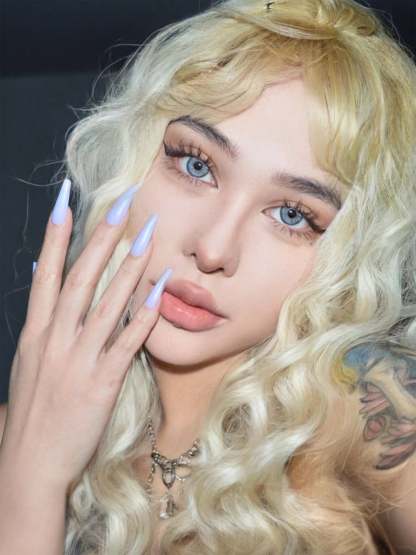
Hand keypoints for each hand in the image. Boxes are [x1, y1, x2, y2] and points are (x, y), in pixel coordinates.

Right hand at [0, 180, 170, 492]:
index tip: (67, 199)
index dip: (58, 234)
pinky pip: (126, 343)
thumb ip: (41, 318)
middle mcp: (55, 339)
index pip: (48, 273)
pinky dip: (143, 315)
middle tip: (121, 202)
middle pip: (81, 278)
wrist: (29, 465)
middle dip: (101, 237)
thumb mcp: (29, 361)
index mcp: (36, 332)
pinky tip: (160, 291)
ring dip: (129, 266)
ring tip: (148, 234)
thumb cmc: (31, 412)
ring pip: (107, 303)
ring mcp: (78, 361)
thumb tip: (42, 273)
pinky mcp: (101, 384)